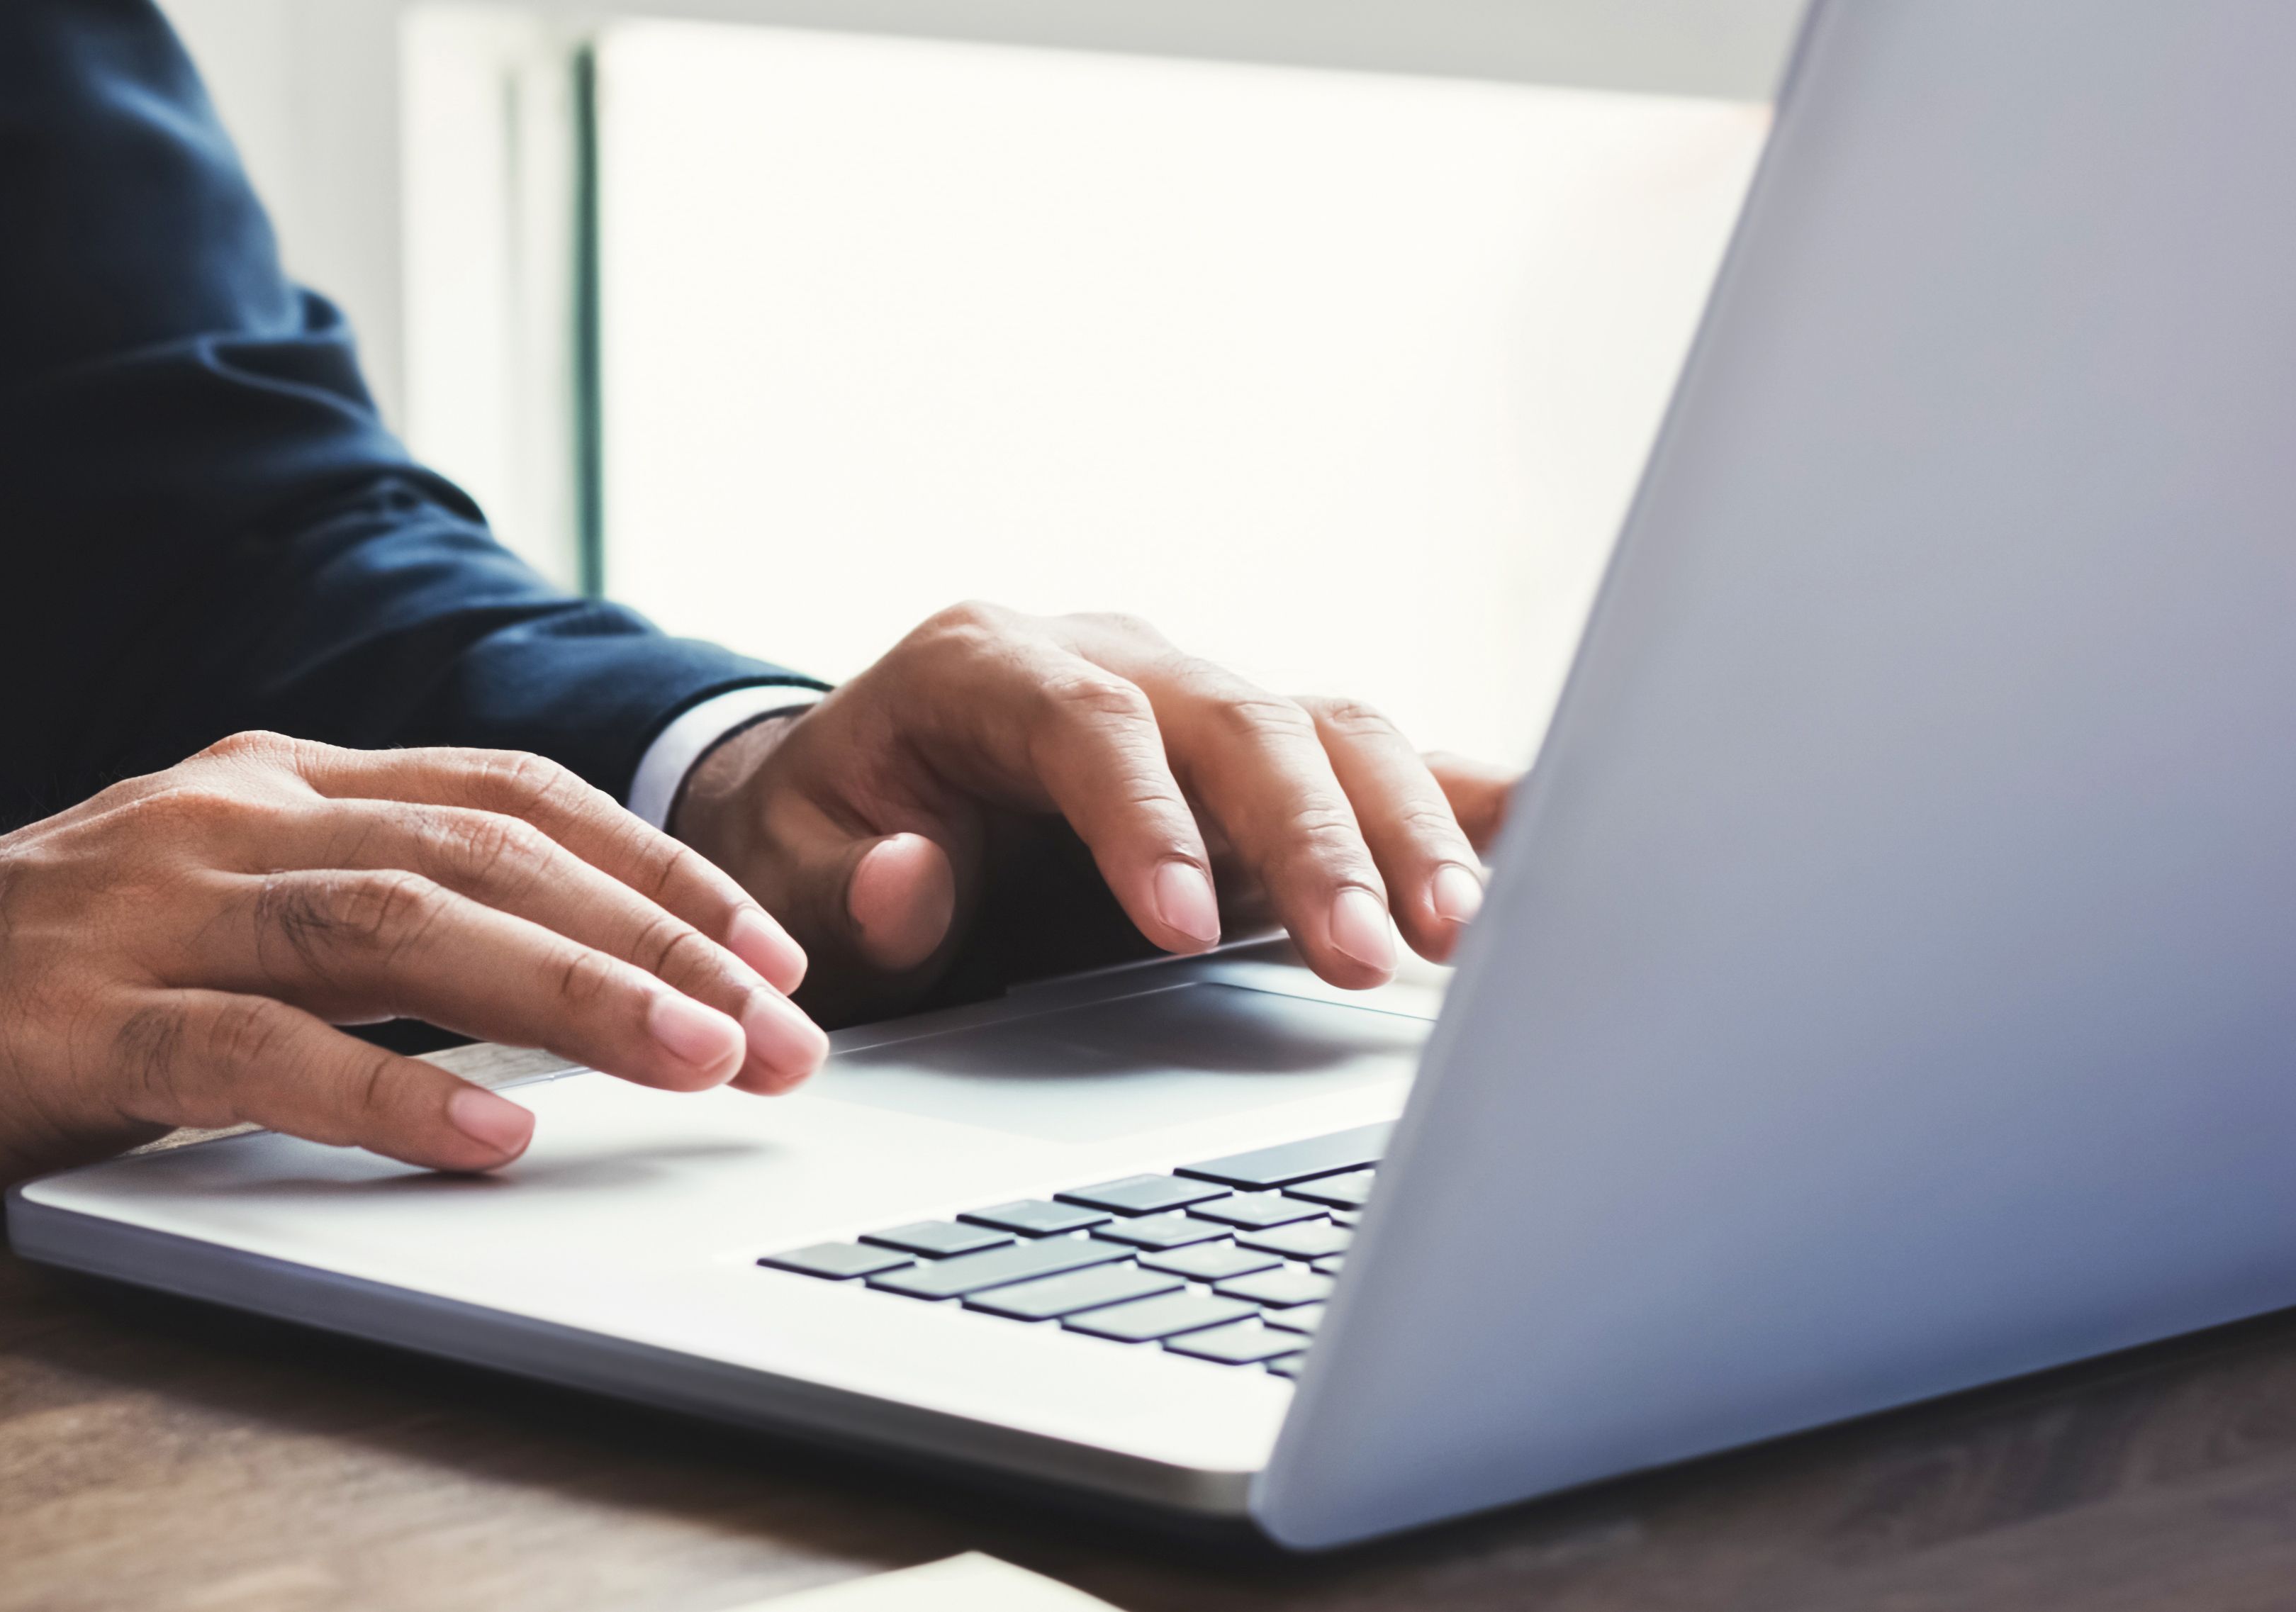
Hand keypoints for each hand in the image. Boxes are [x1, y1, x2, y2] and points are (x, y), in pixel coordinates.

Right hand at [0, 734, 835, 1223]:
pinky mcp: (74, 1029)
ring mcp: (143, 916)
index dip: (651, 866)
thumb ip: (337, 923)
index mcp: (256, 786)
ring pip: (401, 931)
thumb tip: (534, 984)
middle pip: (484, 854)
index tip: (770, 951)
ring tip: (695, 1063)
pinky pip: (261, 1056)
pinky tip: (493, 1139)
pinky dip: (392, 1096)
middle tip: (787, 1030)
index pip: (502, 793)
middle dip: (657, 939)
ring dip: (571, 997)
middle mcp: (217, 822)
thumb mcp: (191, 917)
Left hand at [668, 603, 1522, 1024]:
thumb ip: (844, 891)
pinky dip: (1468, 807)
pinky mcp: (1272, 770)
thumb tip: (906, 884)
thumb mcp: (783, 876)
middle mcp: (1115, 663)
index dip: (1144, 817)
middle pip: (1241, 723)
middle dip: (1312, 839)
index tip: (1182, 925)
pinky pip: (1385, 768)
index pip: (1086, 725)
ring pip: (1336, 736)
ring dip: (1409, 834)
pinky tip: (1559, 858)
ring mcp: (1205, 709)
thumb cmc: (819, 847)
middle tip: (1363, 956)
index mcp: (983, 667)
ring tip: (1463, 940)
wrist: (845, 816)